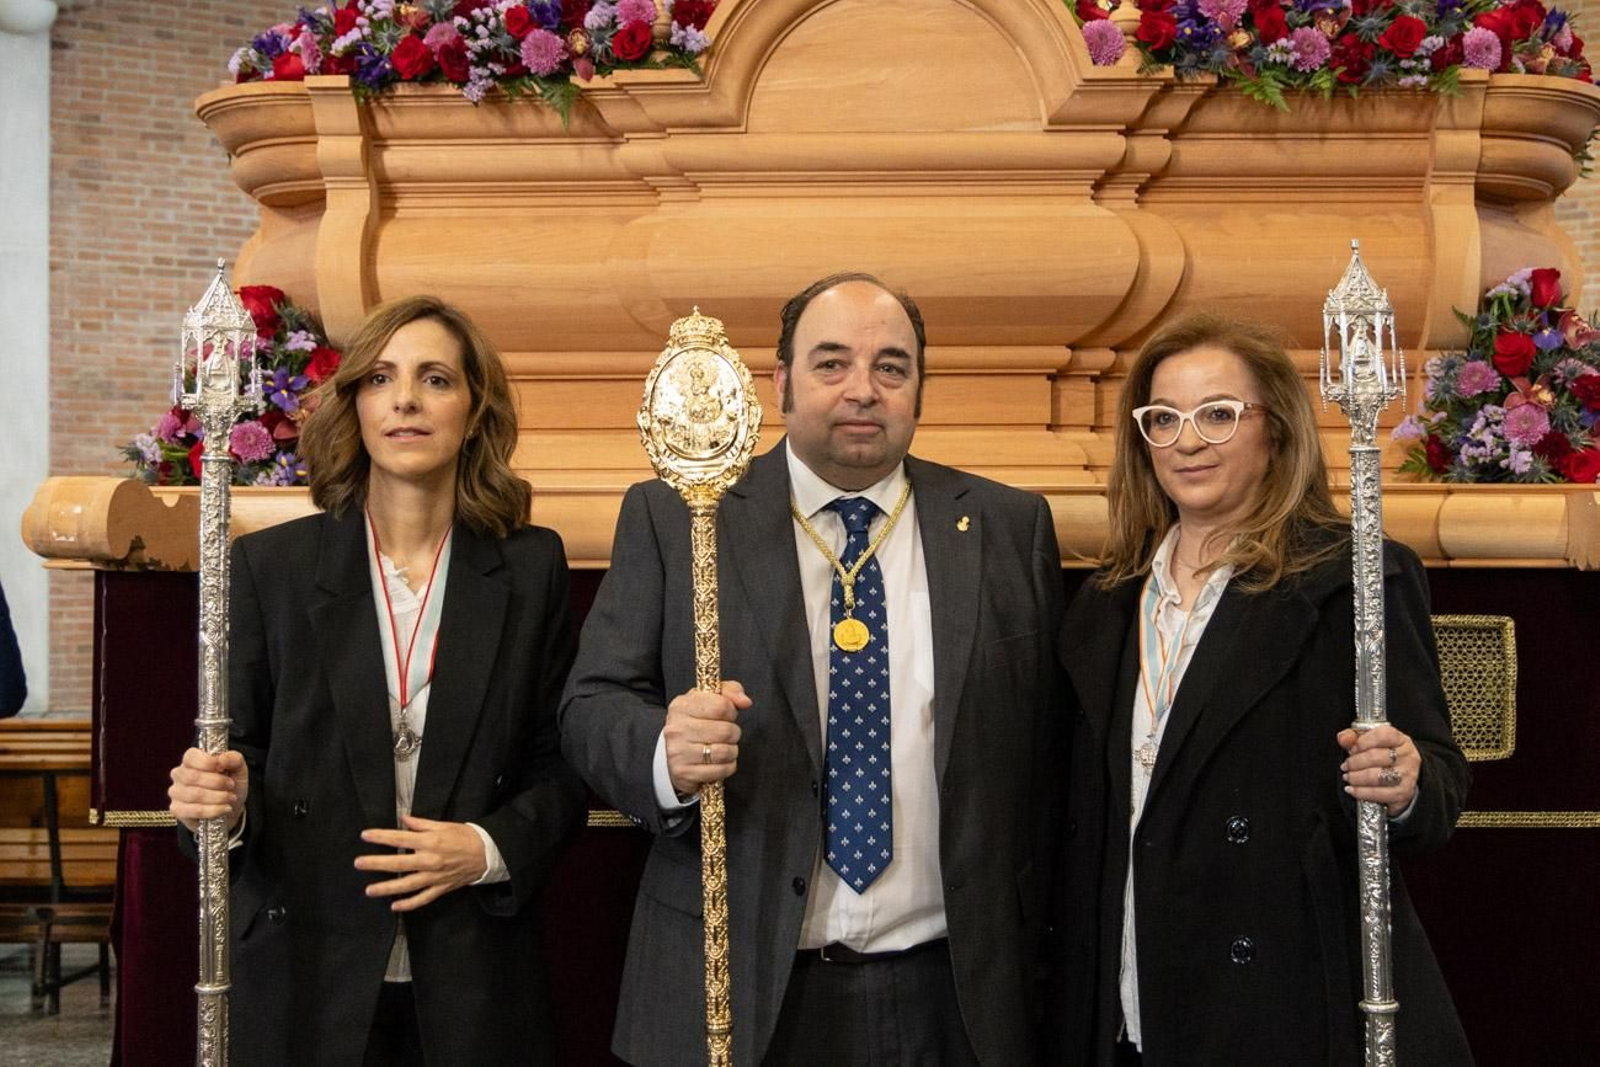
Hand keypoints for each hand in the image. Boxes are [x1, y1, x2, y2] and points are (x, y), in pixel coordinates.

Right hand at [168, 747, 247, 834]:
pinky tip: (225, 808)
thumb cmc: (231, 785)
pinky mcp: (177, 809)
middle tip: (231, 785)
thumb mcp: (238, 768)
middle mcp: (180, 774)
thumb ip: (233, 758)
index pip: (191, 756)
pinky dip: (214, 810)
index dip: (208, 762)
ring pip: (194, 794)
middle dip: (217, 782)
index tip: (223, 768)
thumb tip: (222, 759)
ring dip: (218, 797)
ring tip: (231, 798)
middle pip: (192, 776)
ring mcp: (176, 792)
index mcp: (192, 760)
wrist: (231, 809)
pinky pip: (194, 810)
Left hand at [354, 815, 487, 911]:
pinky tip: (395, 906)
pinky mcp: (441, 888)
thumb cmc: (465, 836)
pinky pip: (423, 898)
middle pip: (398, 863)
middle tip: (359, 863)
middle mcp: (430, 860)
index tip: (365, 836)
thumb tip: (403, 819)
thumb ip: (421, 824)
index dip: (381, 837)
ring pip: (407, 885)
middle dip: (376, 863)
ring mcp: (434, 877)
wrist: (487, 853)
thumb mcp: (444, 825)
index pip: (400, 838)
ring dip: (387, 887)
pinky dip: (409, 904)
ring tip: (369, 890)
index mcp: (430, 842)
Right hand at [664, 680, 750, 796]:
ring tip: (724, 747)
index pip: (722, 706)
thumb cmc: (696, 722)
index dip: (731, 712)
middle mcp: (676, 728)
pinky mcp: (684, 773)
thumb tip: (745, 702)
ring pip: (725, 752)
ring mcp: (678, 752)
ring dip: (732, 751)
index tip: (727, 715)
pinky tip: (720, 762)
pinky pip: (721, 770)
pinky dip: (727, 767)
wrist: (672, 752)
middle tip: (728, 734)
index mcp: (681, 706)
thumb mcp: (709, 699)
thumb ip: (730, 691)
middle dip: (734, 733)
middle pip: (726, 731)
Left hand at [1337, 725, 1421, 817]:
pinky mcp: (1404, 792)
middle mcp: (1407, 756)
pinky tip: (1352, 790)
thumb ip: (1353, 737)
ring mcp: (1407, 775)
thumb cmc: (1382, 756)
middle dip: (1354, 762)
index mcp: (1400, 739)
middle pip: (1375, 757)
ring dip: (1356, 778)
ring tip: (1348, 777)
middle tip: (1345, 766)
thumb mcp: (1369, 741)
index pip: (1382, 735)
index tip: (1351, 749)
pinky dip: (1361, 792)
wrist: (1400, 777)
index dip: (1362, 742)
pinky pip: (1380, 794)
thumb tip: (1342, 738)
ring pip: (1377, 776)